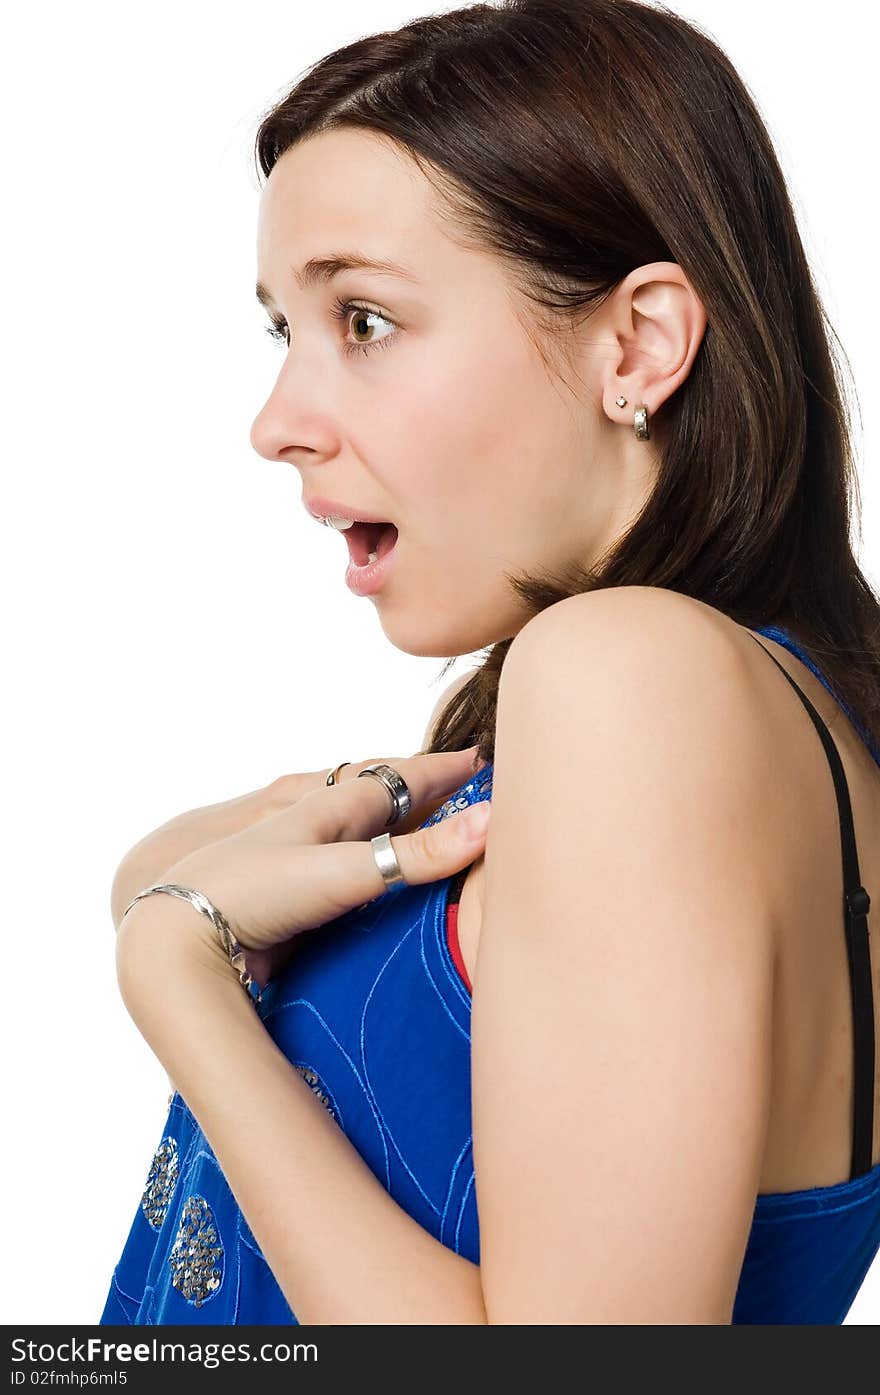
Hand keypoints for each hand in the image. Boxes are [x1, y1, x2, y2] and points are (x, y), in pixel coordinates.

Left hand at [110, 752, 477, 929]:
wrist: (180, 939)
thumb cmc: (253, 891)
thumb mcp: (345, 871)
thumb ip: (420, 855)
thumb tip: (492, 821)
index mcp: (331, 806)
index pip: (401, 778)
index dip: (443, 770)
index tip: (483, 756)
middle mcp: (321, 829)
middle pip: (385, 802)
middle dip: (426, 794)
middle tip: (469, 787)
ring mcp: (309, 865)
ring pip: (365, 838)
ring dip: (400, 833)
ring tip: (434, 833)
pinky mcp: (300, 904)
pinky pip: (354, 879)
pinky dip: (380, 875)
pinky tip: (389, 892)